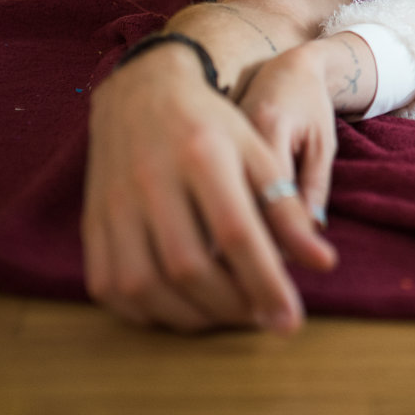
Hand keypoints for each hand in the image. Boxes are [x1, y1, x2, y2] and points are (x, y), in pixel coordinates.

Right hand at [82, 47, 336, 333]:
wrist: (142, 93)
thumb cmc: (212, 126)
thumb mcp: (259, 153)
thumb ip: (287, 210)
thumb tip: (322, 264)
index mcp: (202, 155)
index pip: (237, 234)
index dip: (265, 283)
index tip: (289, 321)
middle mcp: (152, 181)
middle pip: (189, 266)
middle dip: (230, 306)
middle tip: (259, 317)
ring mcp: (114, 204)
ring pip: (144, 285)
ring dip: (190, 317)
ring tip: (225, 314)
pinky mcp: (92, 223)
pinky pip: (109, 287)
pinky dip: (145, 312)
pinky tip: (180, 308)